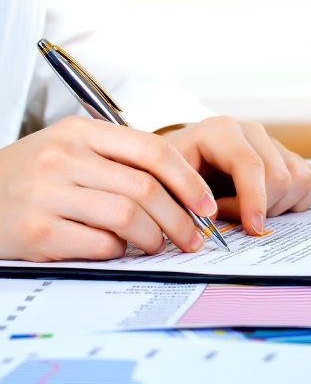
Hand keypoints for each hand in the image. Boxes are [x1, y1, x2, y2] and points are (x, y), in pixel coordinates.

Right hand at [0, 117, 219, 260]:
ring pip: (129, 216)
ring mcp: (47, 192)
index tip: (207, 205)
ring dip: (154, 238)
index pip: (153, 150)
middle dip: (181, 219)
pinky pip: (100, 244)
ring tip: (156, 246)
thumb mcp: (69, 152)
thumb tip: (185, 191)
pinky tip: (117, 250)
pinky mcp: (37, 230)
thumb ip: (119, 161)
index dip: (189, 181)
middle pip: (146, 188)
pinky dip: (119, 251)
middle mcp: (63, 157)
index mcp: (79, 132)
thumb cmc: (31, 179)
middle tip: (194, 238)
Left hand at [160, 117, 310, 234]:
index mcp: (221, 130)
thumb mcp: (166, 182)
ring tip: (250, 209)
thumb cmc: (173, 173)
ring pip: (301, 181)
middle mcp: (253, 132)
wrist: (179, 161)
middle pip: (281, 177)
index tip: (253, 228)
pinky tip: (273, 204)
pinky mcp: (291, 157)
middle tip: (234, 218)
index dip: (254, 200)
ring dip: (279, 206)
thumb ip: (185, 198)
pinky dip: (300, 200)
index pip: (251, 165)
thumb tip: (211, 219)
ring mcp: (275, 144)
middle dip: (261, 208)